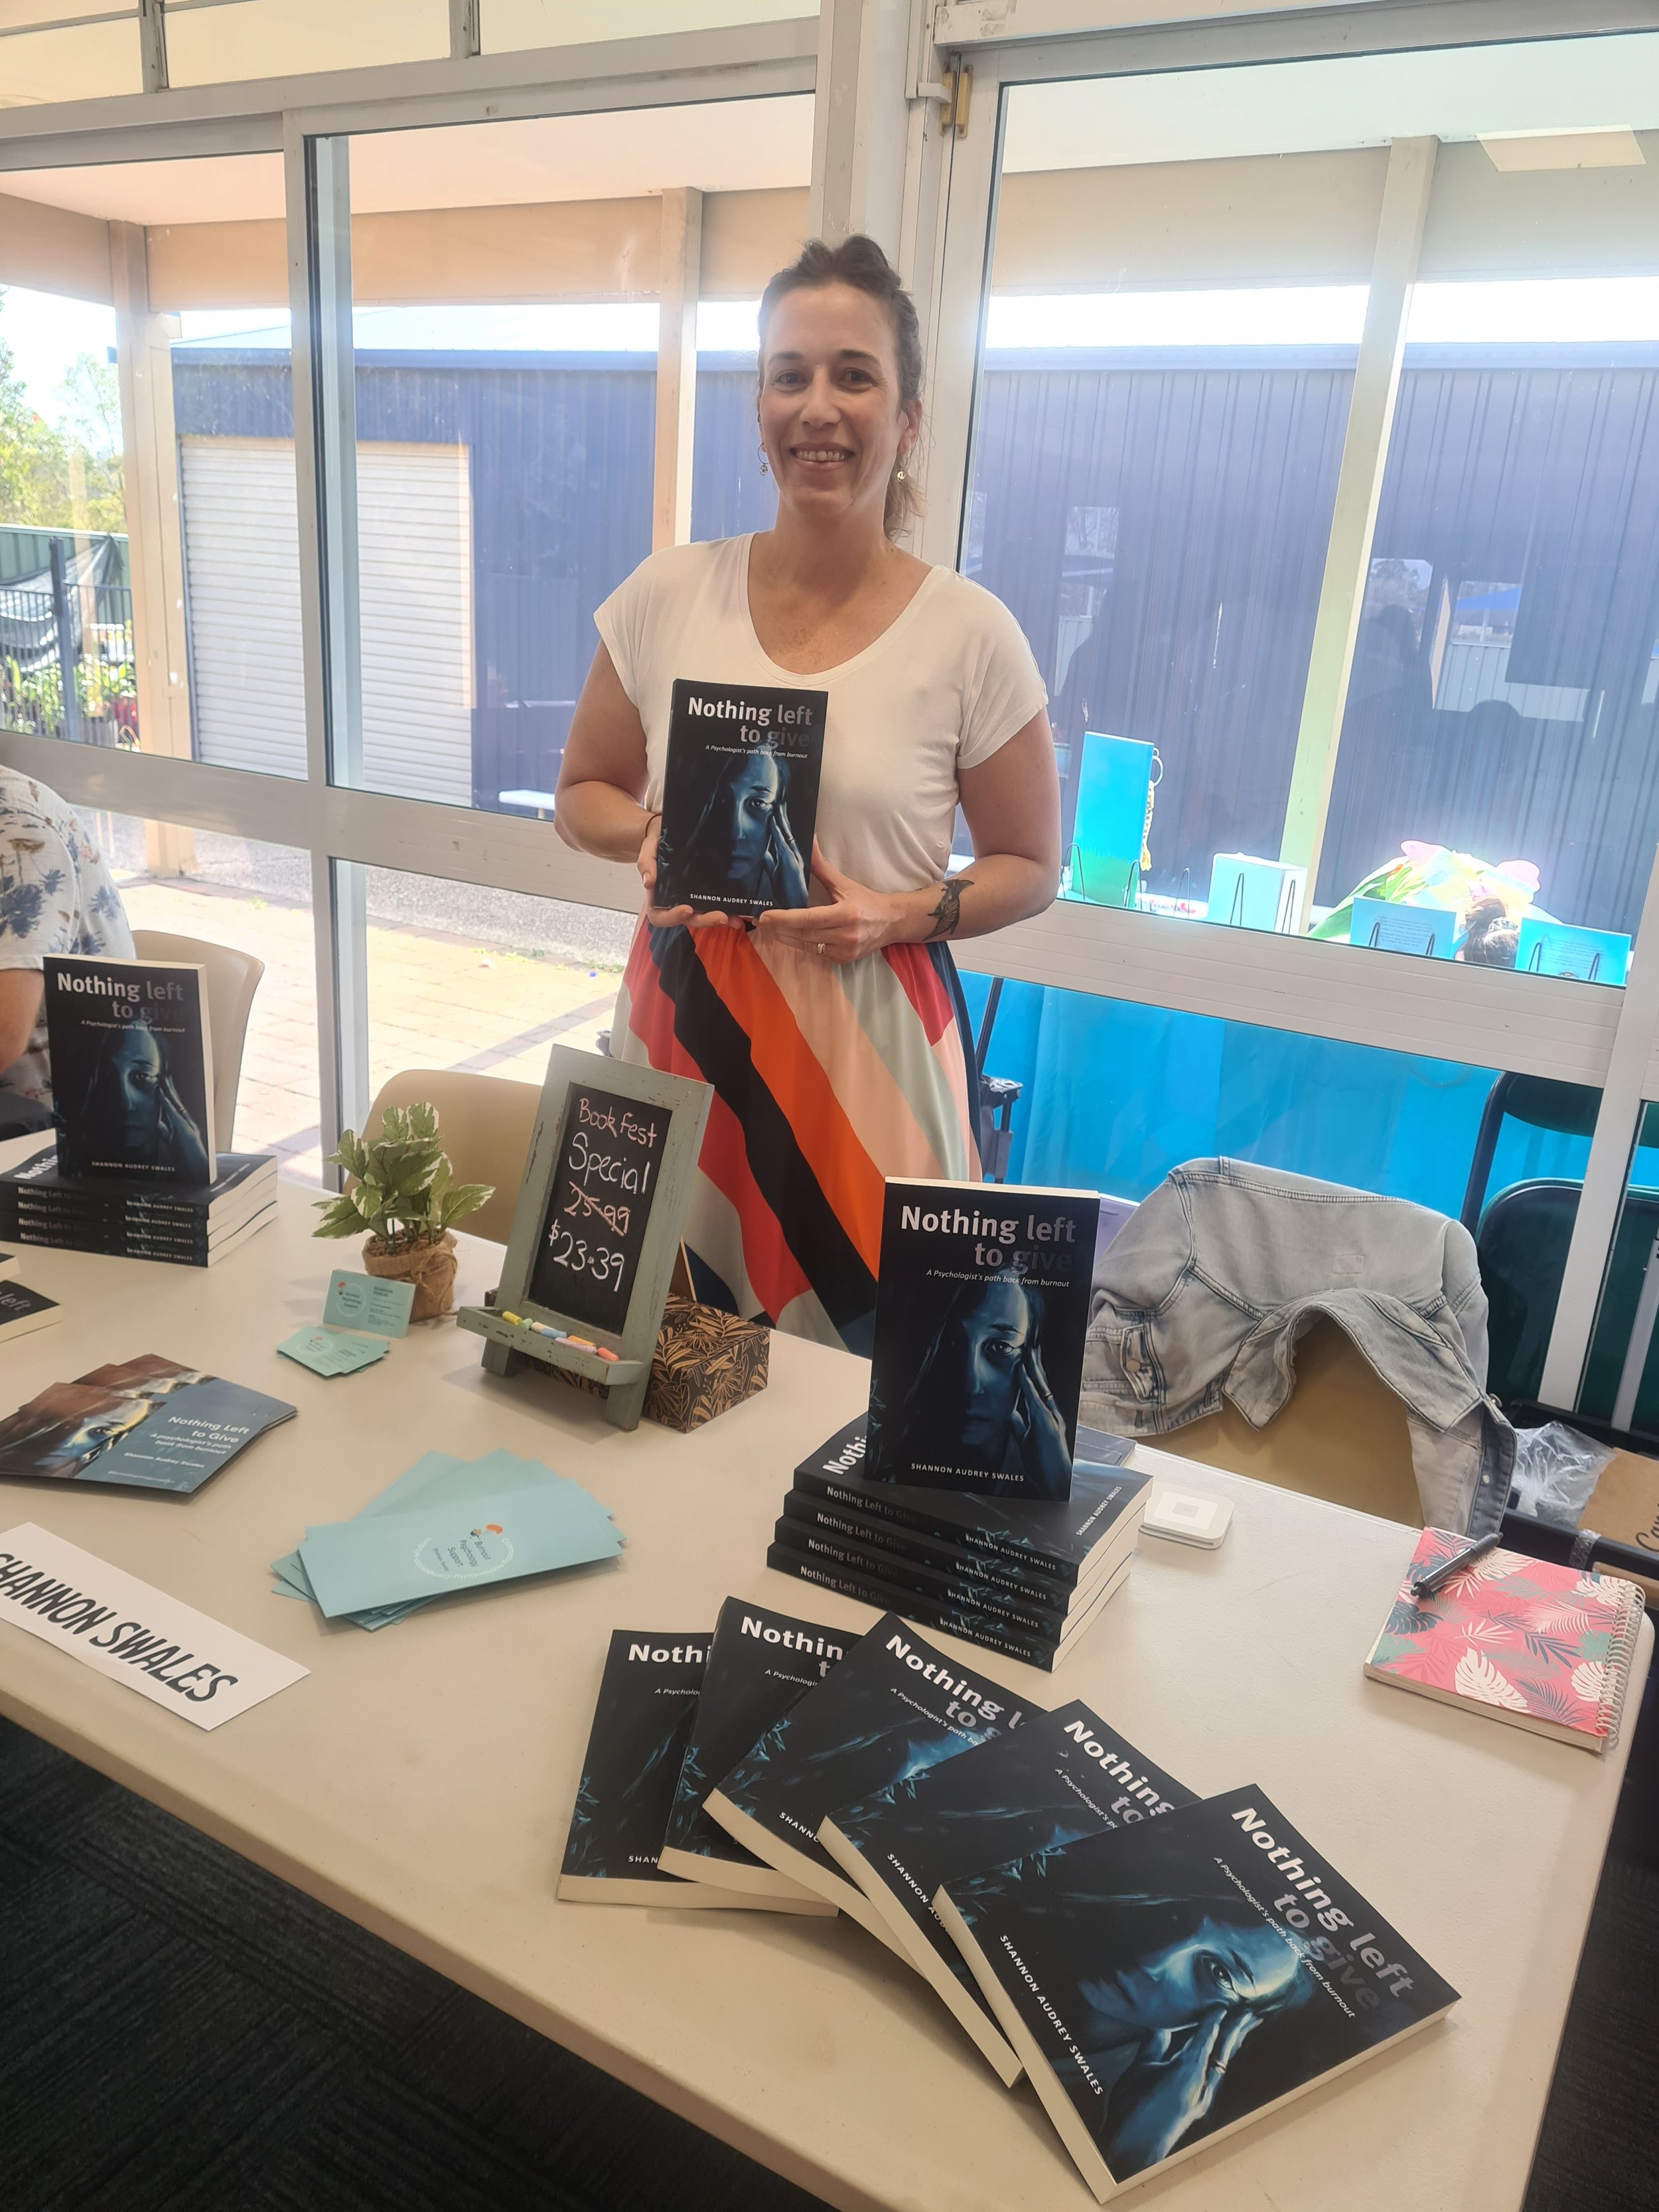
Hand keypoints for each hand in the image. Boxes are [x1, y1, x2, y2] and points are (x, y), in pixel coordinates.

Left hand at [158, 1075, 211, 1182]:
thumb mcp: (172, 1142)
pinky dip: (167, 1102)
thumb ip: (165, 1132)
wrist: (197, 1170)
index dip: (169, 1095)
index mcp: (183, 1125)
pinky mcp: (184, 1128)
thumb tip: (158, 1123)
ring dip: (169, 1091)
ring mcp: (186, 1124)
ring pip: (176, 1104)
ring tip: (163, 1079)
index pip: (175, 1107)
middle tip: (165, 1076)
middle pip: (177, 1102)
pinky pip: (173, 1112)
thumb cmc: (187, 1159)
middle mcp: (187, 1122)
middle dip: (170, 1089)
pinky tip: (161, 1094)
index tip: (164, 1085)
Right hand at [637, 811, 740, 934]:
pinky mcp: (705, 893)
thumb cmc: (657, 842)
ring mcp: (691, 899)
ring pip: (703, 916)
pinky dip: (727, 911)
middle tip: (720, 916)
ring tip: (735, 918)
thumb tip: (648, 882)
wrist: (669, 832)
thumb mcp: (648, 848)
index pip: (660, 917)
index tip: (687, 909)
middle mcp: (675, 902)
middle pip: (688, 920)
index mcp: (657, 897)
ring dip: (718, 919)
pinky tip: (740, 912)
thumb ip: (646, 863)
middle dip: (704, 920)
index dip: (673, 918)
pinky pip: (715, 906)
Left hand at [753, 844, 903, 964]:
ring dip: (784, 937)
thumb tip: (808, 840)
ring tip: (767, 927)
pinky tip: (787, 935)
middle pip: (803, 934)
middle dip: (778, 928)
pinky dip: (799, 944)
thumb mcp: (843, 883)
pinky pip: (813, 952)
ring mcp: (844, 951)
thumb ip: (821, 866)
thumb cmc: (865, 900)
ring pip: (805, 946)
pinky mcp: (842, 960)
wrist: (891, 922)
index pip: (807, 919)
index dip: (784, 919)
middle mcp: (845, 935)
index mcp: (846, 914)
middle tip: (758, 920)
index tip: (764, 916)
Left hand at [1012, 1340, 1071, 1494]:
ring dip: (1034, 1368)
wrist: (1055, 1482)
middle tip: (1031, 1346)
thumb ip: (1020, 1425)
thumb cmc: (1043, 1464)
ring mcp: (1051, 1418)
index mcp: (1047, 1417)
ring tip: (1028, 1351)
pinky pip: (1035, 1399)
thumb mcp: (1026, 1440)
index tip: (1028, 1359)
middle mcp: (1052, 1413)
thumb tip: (1011, 1412)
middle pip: (1043, 1383)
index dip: (1033, 1374)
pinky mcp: (1047, 1425)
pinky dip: (1028, 1385)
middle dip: (1036, 1364)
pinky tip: (1022, 1372)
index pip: (1040, 1390)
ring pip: (1041, 1386)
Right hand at [1109, 2005, 1259, 2171]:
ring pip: (1222, 2063)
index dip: (1215, 2017)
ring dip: (1233, 2044)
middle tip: (1251, 2012)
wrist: (1134, 2151)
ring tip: (1244, 2028)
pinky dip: (1219, 2058)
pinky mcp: (1197, 2107)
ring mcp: (1202, 2098)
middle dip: (1237, 2030)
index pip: (1207, 2036)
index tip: (1224, 2000)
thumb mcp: (1139, 2071)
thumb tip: (1162, 2026)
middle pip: (1224, 2050)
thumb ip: (1153, 2046)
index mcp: (1189, 2071)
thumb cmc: (1133, 2111)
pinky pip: (1214, 2075)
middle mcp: (1202, 2084)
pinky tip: (1218, 2055)